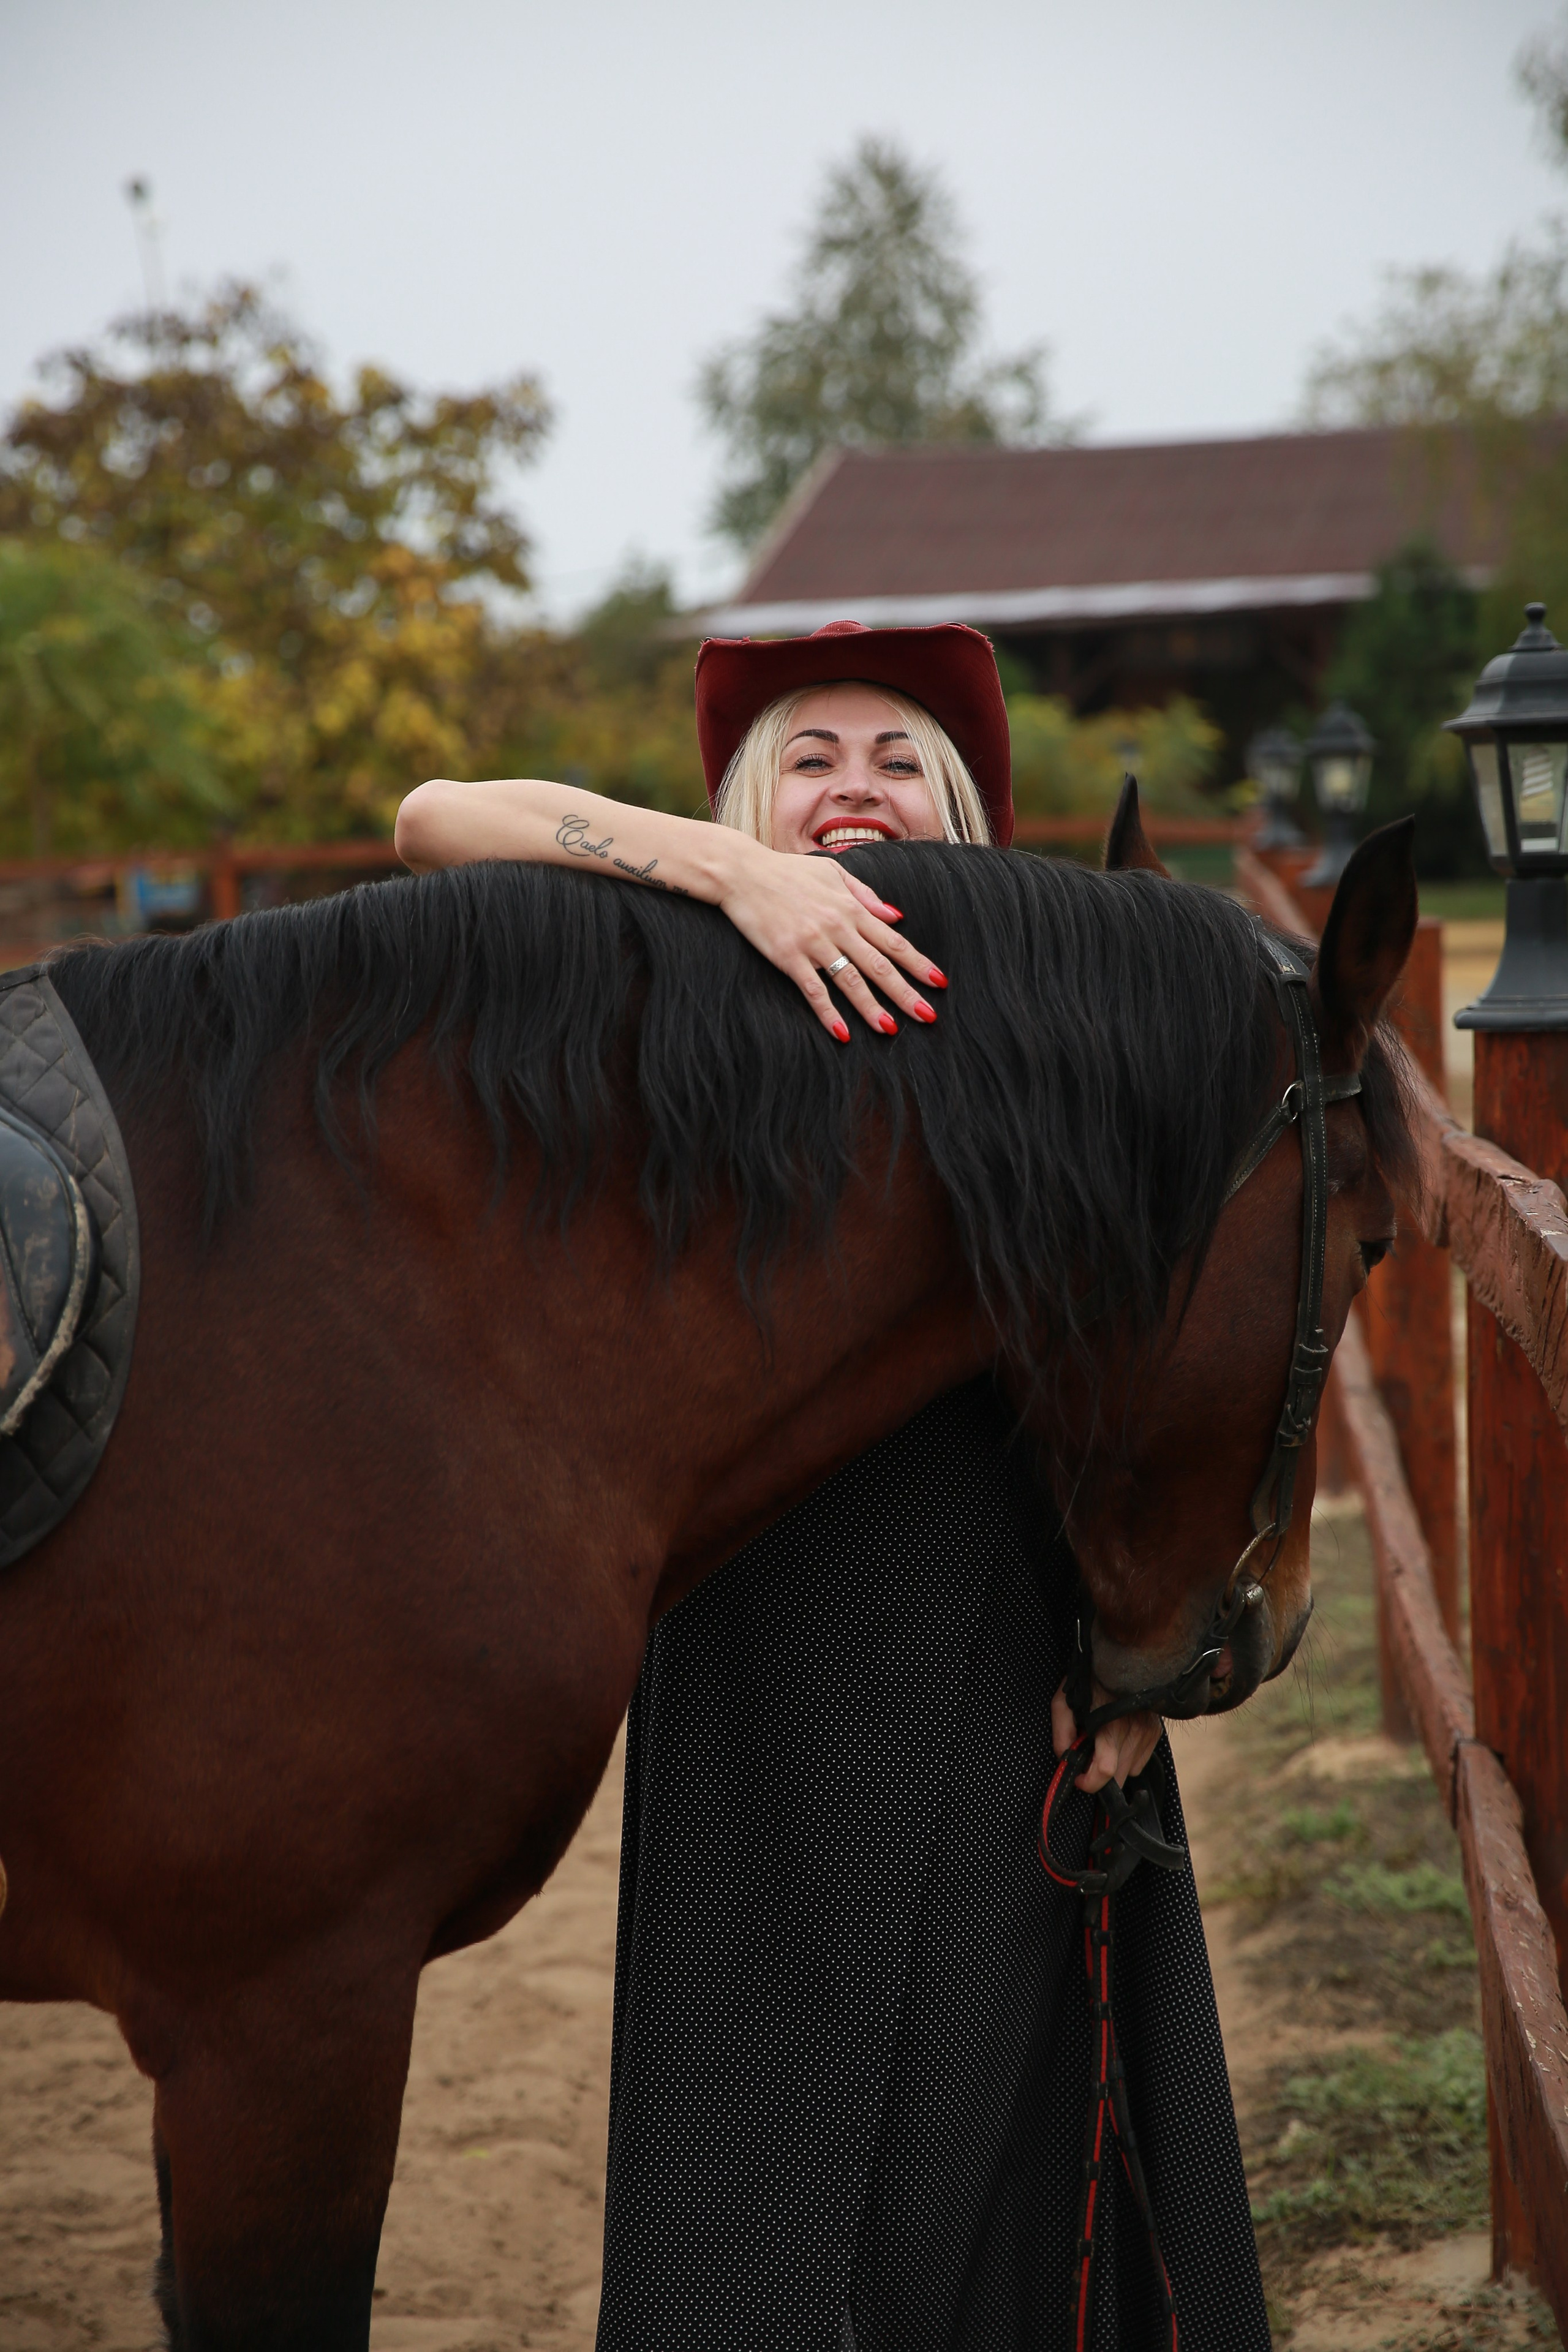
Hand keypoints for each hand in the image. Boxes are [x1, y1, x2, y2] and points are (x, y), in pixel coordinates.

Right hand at [714, 835, 945, 1039]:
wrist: (742, 872)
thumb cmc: (787, 872)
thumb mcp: (832, 872)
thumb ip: (865, 895)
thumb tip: (896, 916)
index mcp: (851, 908)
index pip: (892, 941)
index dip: (917, 963)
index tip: (938, 981)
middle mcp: (837, 926)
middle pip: (879, 965)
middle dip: (905, 992)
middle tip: (927, 1016)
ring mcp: (813, 943)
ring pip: (850, 980)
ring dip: (872, 1008)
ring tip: (890, 1029)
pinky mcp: (788, 956)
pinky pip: (813, 990)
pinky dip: (828, 1013)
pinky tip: (842, 1033)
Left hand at [1051, 1679, 1162, 1794]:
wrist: (1122, 1656)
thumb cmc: (1088, 1679)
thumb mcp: (1064, 1701)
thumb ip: (1061, 1732)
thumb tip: (1063, 1758)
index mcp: (1108, 1726)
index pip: (1105, 1771)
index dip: (1089, 1782)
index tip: (1079, 1778)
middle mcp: (1132, 1732)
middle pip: (1118, 1778)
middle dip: (1100, 1777)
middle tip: (1088, 1759)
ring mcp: (1146, 1733)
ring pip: (1129, 1772)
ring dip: (1114, 1766)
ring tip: (1103, 1744)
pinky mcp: (1155, 1732)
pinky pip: (1140, 1762)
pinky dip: (1128, 1757)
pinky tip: (1118, 1739)